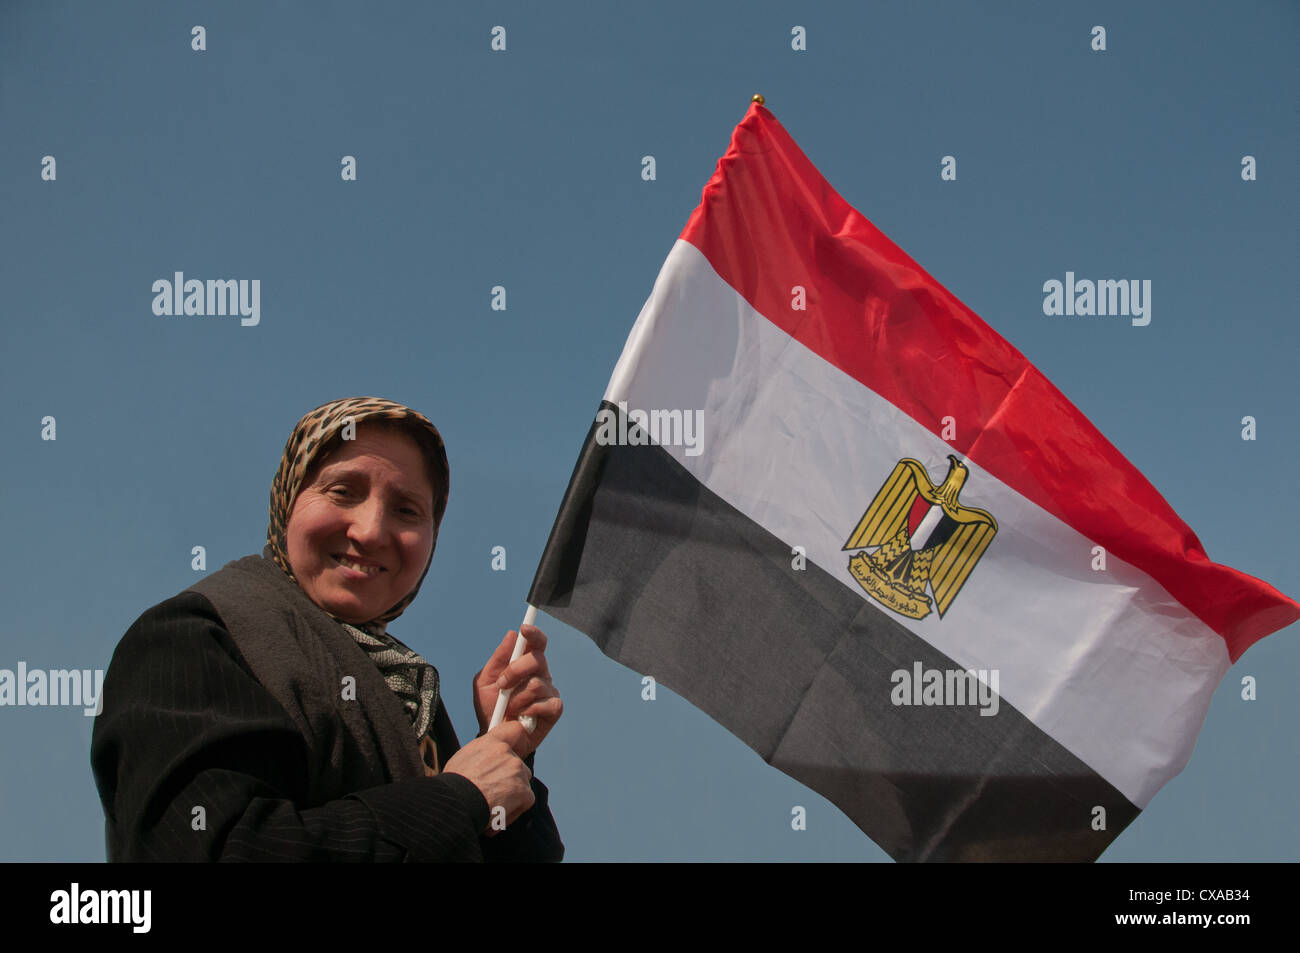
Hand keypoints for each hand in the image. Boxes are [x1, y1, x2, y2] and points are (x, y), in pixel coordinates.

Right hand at [441, 722, 535, 834]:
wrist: (455, 804)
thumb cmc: (453, 787)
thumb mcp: (463, 759)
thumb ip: (481, 753)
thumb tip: (486, 758)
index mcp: (491, 742)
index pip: (514, 729)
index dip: (517, 740)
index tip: (516, 750)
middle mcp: (506, 752)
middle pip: (518, 764)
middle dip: (509, 778)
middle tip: (492, 791)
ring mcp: (517, 770)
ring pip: (522, 783)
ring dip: (511, 795)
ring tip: (491, 805)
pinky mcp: (524, 790)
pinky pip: (525, 801)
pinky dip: (513, 811)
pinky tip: (496, 815)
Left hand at [472, 623, 562, 754]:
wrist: (493, 737)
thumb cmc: (490, 708)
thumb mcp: (484, 682)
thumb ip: (497, 659)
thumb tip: (512, 635)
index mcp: (525, 664)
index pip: (537, 643)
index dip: (534, 634)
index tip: (524, 630)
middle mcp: (540, 674)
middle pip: (537, 659)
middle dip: (515, 671)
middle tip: (502, 684)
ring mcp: (549, 691)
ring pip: (537, 683)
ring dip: (517, 697)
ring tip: (510, 708)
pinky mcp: (554, 709)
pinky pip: (546, 703)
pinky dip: (529, 710)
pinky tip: (523, 717)